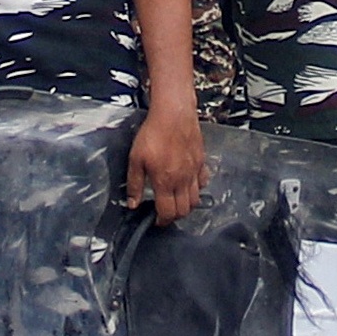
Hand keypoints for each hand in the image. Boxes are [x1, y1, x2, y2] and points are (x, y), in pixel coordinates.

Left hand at [125, 95, 205, 223]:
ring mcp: (194, 172)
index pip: (167, 212)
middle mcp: (182, 180)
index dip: (162, 221)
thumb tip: (133, 204)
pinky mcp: (201, 161)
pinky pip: (203, 182)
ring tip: (176, 201)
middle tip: (165, 213)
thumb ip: (135, 184)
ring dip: (187, 205)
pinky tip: (188, 184)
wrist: (174, 113)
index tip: (156, 221)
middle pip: (185, 210)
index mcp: (165, 182)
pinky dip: (198, 188)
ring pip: (196, 199)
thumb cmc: (153, 133)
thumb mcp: (136, 159)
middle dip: (175, 216)